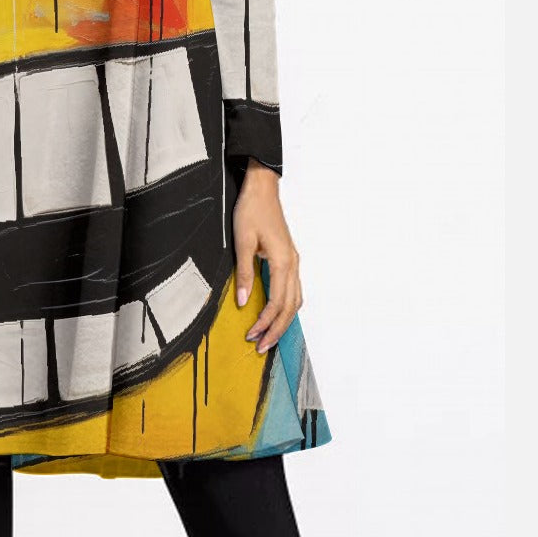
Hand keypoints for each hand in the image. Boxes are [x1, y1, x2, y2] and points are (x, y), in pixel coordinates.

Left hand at [232, 162, 302, 353]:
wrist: (262, 189)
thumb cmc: (252, 210)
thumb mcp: (242, 241)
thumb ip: (245, 273)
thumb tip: (245, 302)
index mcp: (283, 262)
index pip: (278, 303)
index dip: (265, 323)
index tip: (251, 335)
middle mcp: (293, 264)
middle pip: (290, 308)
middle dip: (276, 330)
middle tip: (261, 347)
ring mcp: (293, 261)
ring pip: (295, 300)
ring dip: (283, 321)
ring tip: (267, 336)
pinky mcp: (289, 258)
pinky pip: (293, 290)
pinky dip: (287, 306)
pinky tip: (276, 313)